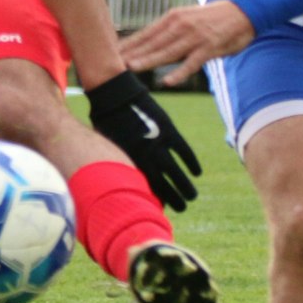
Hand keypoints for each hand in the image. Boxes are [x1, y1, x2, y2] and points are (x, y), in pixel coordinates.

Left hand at [86, 71, 201, 210]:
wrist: (114, 94)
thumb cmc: (105, 120)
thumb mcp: (109, 145)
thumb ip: (121, 161)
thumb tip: (127, 175)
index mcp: (129, 161)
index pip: (145, 187)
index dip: (154, 199)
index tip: (161, 209)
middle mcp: (145, 156)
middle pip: (163, 184)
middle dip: (174, 199)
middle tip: (182, 208)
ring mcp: (158, 143)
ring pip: (176, 171)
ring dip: (186, 185)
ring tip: (193, 197)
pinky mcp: (169, 129)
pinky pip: (184, 151)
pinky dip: (191, 162)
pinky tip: (197, 172)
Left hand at [121, 0, 255, 84]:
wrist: (245, 11)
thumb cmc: (214, 18)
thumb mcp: (188, 18)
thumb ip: (170, 31)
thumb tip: (151, 43)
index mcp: (173, 18)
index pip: (145, 33)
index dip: (128, 44)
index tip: (109, 52)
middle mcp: (180, 25)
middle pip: (151, 42)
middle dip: (131, 53)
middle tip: (111, 62)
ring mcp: (195, 37)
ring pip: (167, 51)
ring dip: (148, 60)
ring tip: (131, 68)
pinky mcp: (209, 47)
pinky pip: (192, 63)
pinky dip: (179, 72)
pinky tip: (167, 81)